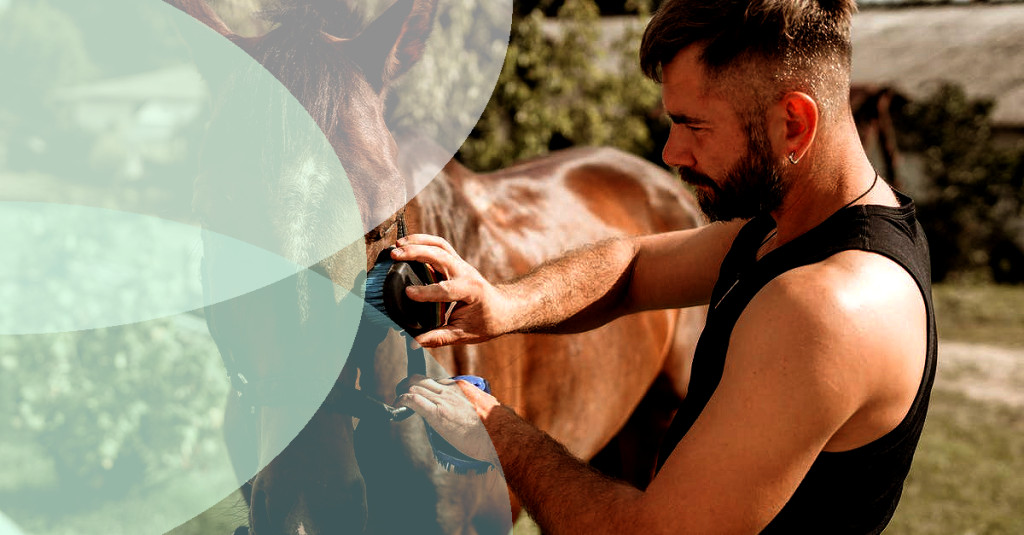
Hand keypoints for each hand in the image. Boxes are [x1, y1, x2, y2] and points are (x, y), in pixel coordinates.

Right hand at [391, 234, 511, 347]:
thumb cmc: (486, 322)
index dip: (426, 292)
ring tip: (397, 244)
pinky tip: (407, 243)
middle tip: (395, 255)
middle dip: (417, 253)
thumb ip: (439, 338)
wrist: (504, 308)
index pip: (446, 289)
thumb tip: (414, 343)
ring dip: (418, 241)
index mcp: (471, 291)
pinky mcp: (456, 261)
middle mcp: (467, 273)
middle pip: (441, 256)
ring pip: (440, 245)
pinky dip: (423, 241)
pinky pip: (440, 246)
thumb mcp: (464, 334)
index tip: (407, 293)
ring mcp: (461, 265)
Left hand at [396, 375, 500, 463]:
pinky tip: (396, 406)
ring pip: (414, 387)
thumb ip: (484, 406)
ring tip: (398, 400)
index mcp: (464, 388)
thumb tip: (489, 411)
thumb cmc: (500, 428)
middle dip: (410, 385)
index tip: (426, 397)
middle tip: (404, 393)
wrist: (501, 436)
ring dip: (403, 392)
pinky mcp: (437, 414)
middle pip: (423, 380)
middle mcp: (452, 390)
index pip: (439, 383)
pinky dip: (401, 401)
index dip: (429, 389)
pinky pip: (413, 401)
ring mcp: (444, 401)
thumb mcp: (491, 409)